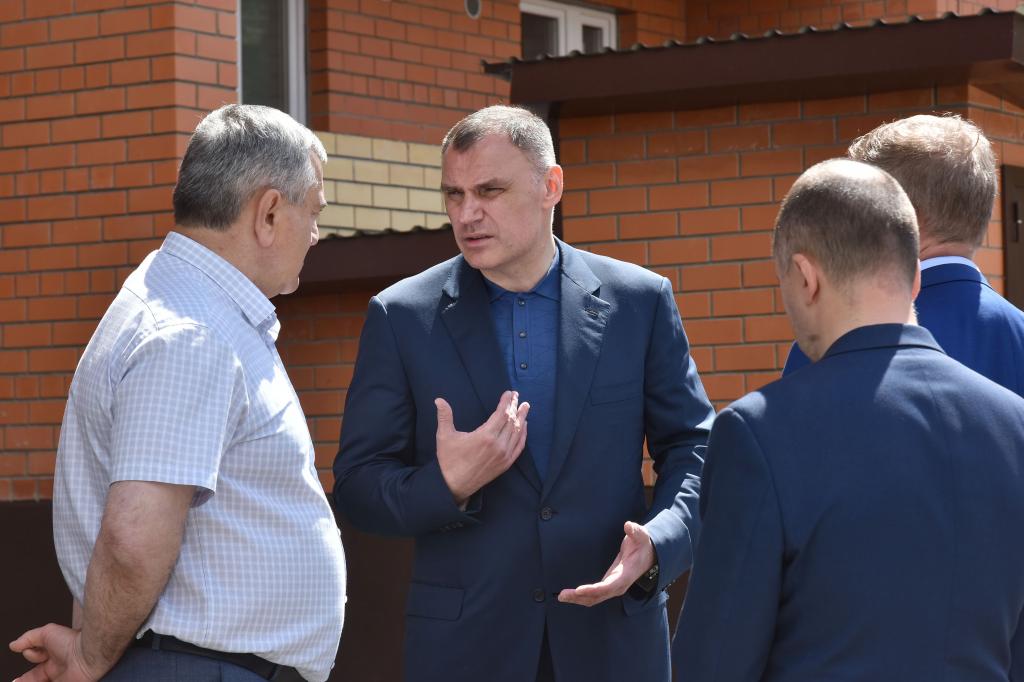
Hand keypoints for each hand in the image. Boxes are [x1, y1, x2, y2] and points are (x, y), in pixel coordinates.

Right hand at [10, 624, 105, 681]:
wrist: (88, 655)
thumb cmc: (72, 642)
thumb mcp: (46, 633)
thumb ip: (29, 638)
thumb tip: (14, 645)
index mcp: (53, 655)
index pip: (35, 662)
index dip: (29, 659)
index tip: (26, 656)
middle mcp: (58, 667)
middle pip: (36, 677)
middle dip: (25, 680)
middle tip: (17, 681)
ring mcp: (62, 678)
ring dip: (32, 681)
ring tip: (22, 681)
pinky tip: (42, 681)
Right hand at [435, 390, 529, 504]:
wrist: (454, 485)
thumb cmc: (448, 460)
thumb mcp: (444, 436)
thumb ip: (444, 416)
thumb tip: (438, 399)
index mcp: (485, 436)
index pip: (501, 414)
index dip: (506, 402)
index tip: (509, 393)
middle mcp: (498, 445)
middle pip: (511, 421)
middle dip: (515, 407)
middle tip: (517, 396)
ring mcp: (504, 456)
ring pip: (517, 433)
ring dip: (522, 418)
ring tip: (525, 407)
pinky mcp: (505, 464)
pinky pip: (519, 446)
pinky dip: (523, 435)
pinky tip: (524, 426)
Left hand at [558, 521, 655, 606]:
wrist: (648, 556)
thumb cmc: (642, 545)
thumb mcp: (641, 535)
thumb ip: (635, 531)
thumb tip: (628, 526)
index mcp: (626, 574)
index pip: (609, 586)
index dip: (594, 589)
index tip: (579, 590)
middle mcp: (619, 585)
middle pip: (598, 596)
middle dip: (580, 596)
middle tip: (562, 595)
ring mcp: (613, 587)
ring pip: (594, 599)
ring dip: (578, 599)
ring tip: (561, 596)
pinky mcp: (608, 586)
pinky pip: (594, 596)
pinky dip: (581, 597)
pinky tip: (570, 595)